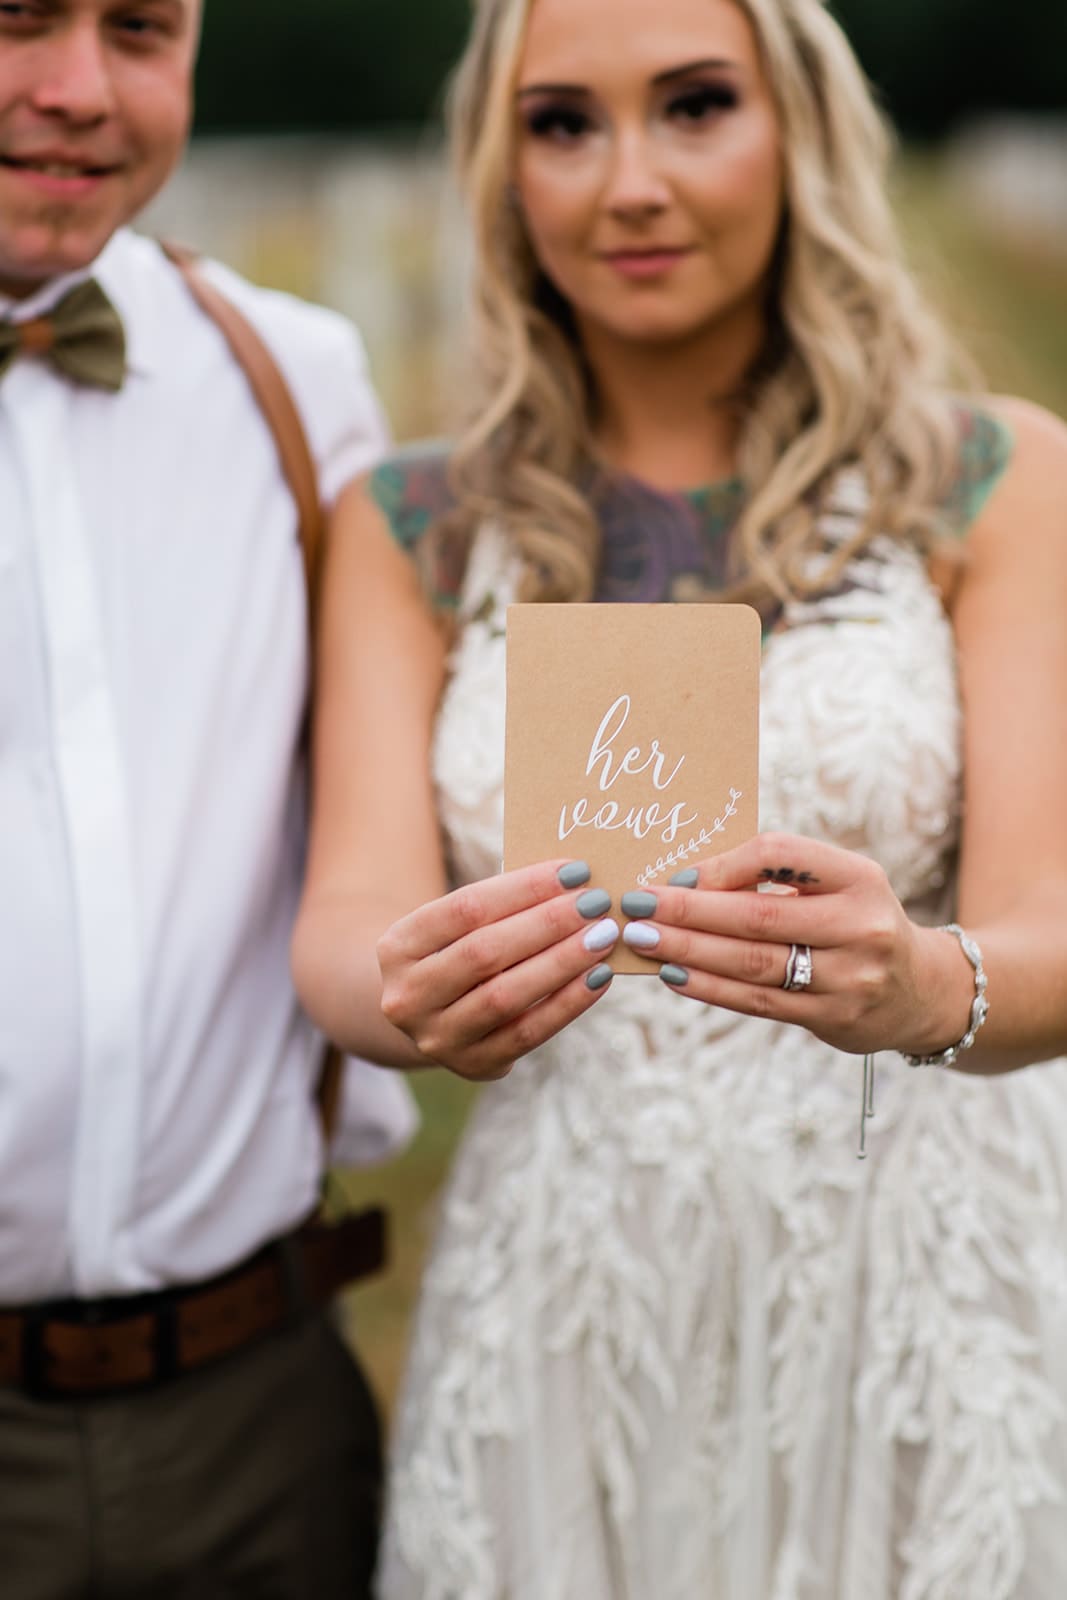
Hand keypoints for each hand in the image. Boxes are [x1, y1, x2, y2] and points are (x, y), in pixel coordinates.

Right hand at [377, 860, 619, 1080]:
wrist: (429, 1015)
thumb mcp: (456, 928)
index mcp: (397, 947)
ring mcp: (437, 1037)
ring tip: (602, 936)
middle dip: (547, 923)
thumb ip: (501, 907)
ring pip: (506, 996)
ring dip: (562, 962)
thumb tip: (572, 882)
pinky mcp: (473, 1065)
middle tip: (595, 902)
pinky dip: (568, 1003)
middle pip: (485, 953)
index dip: (522, 888)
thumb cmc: (456, 952)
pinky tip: (598, 976)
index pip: (464, 909)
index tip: (573, 871)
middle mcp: (408, 996)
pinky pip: (528, 1033)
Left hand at [619, 833, 960, 1056]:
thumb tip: (686, 881)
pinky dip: (710, 988)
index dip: (721, 864)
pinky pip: (758, 1002)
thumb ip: (776, 878)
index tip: (675, 875)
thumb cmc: (857, 921)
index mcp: (859, 877)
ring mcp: (850, 978)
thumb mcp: (837, 885)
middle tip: (635, 906)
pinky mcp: (834, 1018)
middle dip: (687, 912)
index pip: (779, 856)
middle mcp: (860, 926)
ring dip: (688, 951)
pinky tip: (674, 976)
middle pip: (757, 916)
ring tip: (643, 941)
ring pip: (752, 964)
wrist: (921, 991)